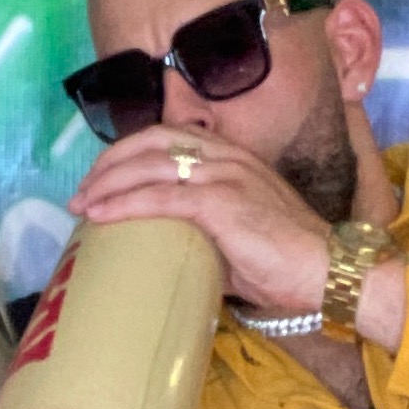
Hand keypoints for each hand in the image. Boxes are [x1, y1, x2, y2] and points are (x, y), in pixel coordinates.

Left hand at [69, 123, 330, 312]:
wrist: (327, 270)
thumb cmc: (285, 262)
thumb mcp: (236, 238)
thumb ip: (202, 235)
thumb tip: (167, 256)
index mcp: (231, 157)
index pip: (166, 137)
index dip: (127, 153)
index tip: (100, 180)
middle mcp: (226, 157)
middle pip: (150, 143)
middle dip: (108, 164)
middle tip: (82, 193)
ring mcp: (224, 176)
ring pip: (149, 166)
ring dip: (107, 183)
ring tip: (81, 205)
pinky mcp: (221, 203)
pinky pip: (160, 197)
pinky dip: (124, 204)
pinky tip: (99, 216)